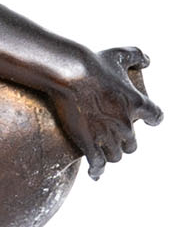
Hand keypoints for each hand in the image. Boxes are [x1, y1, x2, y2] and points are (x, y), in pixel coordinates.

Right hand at [49, 47, 162, 178]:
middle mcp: (126, 124)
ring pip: (116, 156)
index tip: (147, 121)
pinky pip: (97, 165)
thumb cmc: (94, 62)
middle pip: (132, 145)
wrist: (69, 74)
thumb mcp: (120, 53)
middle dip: (125, 142)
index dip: (152, 119)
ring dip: (110, 154)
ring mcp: (107, 136)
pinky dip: (97, 170)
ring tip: (102, 151)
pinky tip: (95, 172)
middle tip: (114, 136)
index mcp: (138, 103)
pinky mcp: (89, 144)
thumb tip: (147, 61)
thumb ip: (138, 55)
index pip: (156, 117)